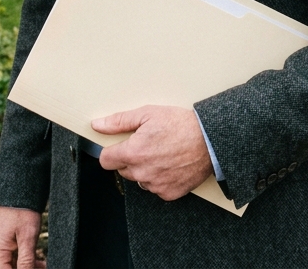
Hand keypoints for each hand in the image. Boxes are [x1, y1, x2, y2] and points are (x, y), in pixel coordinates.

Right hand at [0, 206, 45, 268]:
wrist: (21, 189)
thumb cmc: (23, 210)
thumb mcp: (28, 237)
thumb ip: (26, 260)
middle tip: (43, 268)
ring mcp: (1, 245)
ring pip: (13, 265)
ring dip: (28, 268)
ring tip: (44, 266)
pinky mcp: (7, 241)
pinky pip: (16, 257)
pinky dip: (27, 261)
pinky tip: (40, 263)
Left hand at [93, 105, 213, 200]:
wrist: (210, 140)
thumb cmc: (180, 124)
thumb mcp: (148, 114)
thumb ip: (119, 121)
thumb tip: (97, 125)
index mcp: (133, 152)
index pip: (105, 160)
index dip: (111, 151)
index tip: (119, 146)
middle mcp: (142, 173)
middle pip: (122, 170)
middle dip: (130, 159)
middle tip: (147, 145)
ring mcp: (156, 185)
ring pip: (139, 180)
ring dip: (144, 170)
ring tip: (161, 154)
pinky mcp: (169, 193)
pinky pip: (156, 188)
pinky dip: (160, 179)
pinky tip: (170, 165)